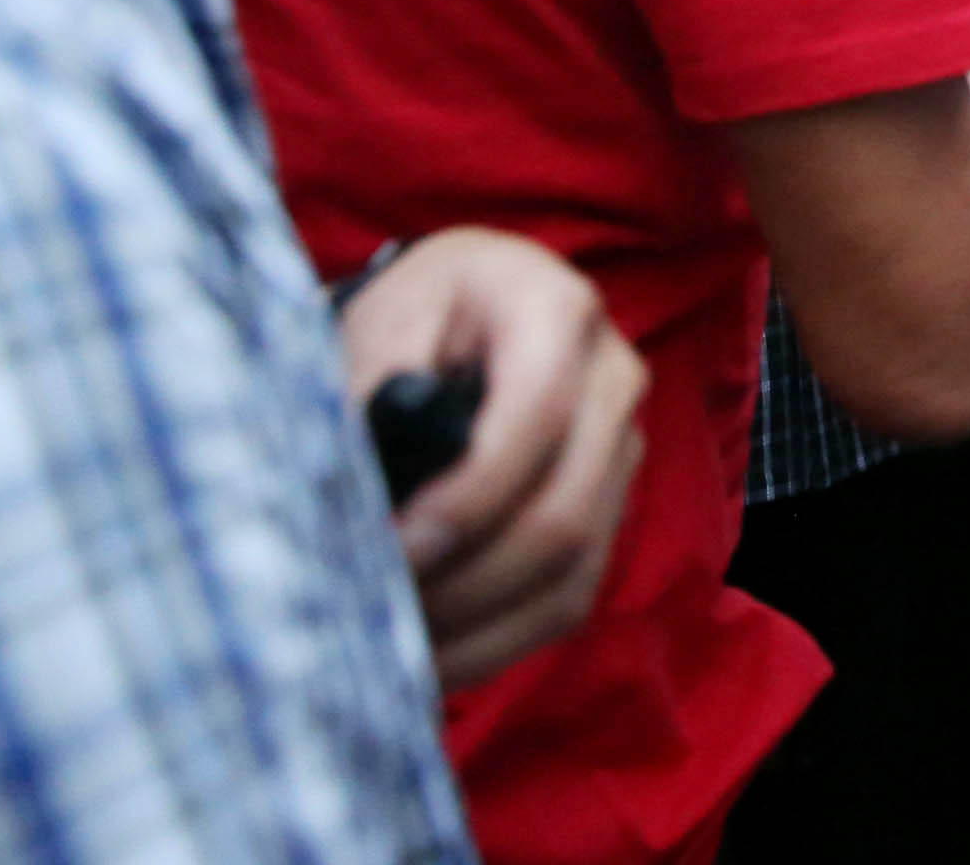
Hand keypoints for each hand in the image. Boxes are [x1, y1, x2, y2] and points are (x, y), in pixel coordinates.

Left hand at [336, 227, 647, 690]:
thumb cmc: (412, 316)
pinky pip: (569, 598)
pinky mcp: (611, 509)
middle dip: (464, 583)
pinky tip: (426, 658)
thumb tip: (348, 491)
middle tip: (374, 617)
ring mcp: (622, 450)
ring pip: (572, 569)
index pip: (535, 418)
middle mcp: (612, 379)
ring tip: (389, 649)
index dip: (466, 500)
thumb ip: (368, 391)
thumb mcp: (379, 322)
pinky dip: (495, 644)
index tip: (388, 554)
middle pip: (563, 513)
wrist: (460, 311)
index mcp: (555, 311)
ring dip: (476, 626)